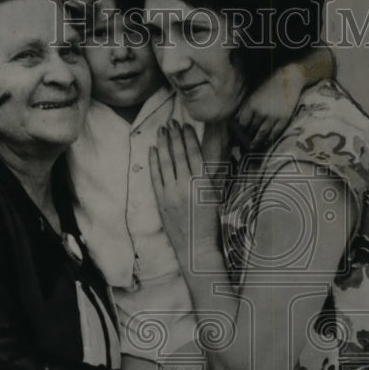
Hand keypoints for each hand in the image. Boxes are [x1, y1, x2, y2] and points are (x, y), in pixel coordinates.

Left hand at [149, 120, 219, 259]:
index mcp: (203, 183)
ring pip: (165, 163)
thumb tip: (205, 158)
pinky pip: (155, 177)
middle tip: (171, 121)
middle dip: (174, 136)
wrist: (196, 247)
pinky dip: (153, 162)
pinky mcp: (161, 201)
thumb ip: (209, 177)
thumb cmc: (211, 224)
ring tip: (161, 130)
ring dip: (163, 144)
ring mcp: (171, 193)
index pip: (194, 154)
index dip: (188, 138)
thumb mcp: (215, 197)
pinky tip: (152, 150)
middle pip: (178, 155)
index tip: (185, 125)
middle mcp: (185, 185)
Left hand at [235, 62, 305, 150]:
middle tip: (243, 146)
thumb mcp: (254, 94)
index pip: (242, 123)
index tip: (237, 136)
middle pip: (251, 130)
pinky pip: (275, 133)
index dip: (239, 131)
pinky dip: (269, 139)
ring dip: (256, 142)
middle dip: (246, 139)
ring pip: (262, 134)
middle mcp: (261, 112)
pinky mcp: (284, 119)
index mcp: (252, 104)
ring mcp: (273, 117)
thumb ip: (246, 108)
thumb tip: (237, 122)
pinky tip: (265, 143)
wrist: (288, 79)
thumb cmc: (268, 85)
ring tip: (252, 147)